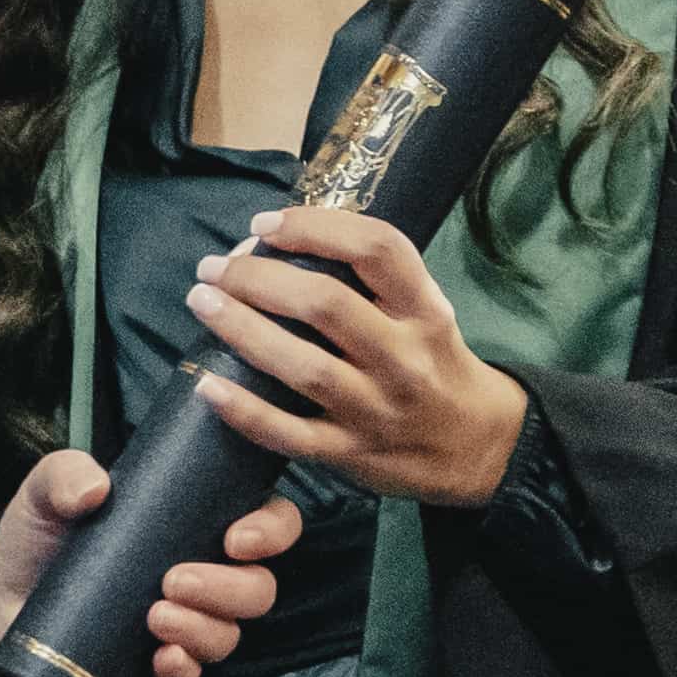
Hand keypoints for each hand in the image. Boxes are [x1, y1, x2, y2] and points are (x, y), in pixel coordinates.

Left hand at [0, 449, 302, 676]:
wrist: (1, 595)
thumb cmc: (41, 534)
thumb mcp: (46, 492)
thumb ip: (64, 474)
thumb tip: (95, 489)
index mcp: (198, 524)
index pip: (268, 523)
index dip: (272, 531)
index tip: (238, 538)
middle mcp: (204, 574)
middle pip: (258, 588)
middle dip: (230, 588)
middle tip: (175, 581)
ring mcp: (183, 625)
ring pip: (228, 635)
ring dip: (203, 628)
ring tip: (156, 616)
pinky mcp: (153, 669)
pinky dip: (182, 669)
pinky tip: (161, 657)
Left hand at [182, 208, 530, 505]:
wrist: (474, 447)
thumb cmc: (433, 362)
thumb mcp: (426, 311)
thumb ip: (374, 278)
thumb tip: (283, 238)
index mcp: (424, 311)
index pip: (377, 249)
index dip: (315, 227)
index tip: (265, 224)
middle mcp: (403, 358)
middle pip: (326, 304)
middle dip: (258, 277)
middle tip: (214, 267)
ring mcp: (375, 409)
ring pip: (303, 366)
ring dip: (242, 330)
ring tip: (202, 302)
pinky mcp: (350, 453)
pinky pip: (289, 434)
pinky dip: (244, 411)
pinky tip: (207, 386)